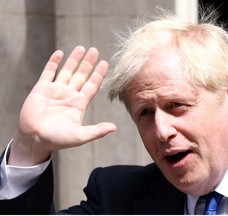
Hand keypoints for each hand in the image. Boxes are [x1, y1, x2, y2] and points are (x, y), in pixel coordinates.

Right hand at [9, 46, 116, 165]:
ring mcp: (55, 90)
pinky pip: (48, 72)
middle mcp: (69, 94)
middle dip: (88, 63)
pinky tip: (60, 53)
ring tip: (81, 48)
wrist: (34, 139)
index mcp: (79, 103)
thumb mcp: (80, 136)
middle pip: (81, 75)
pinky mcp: (41, 88)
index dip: (98, 75)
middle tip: (95, 50)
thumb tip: (114, 128)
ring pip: (67, 71)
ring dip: (74, 60)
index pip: (92, 85)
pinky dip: (53, 62)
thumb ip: (96, 131)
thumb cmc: (57, 140)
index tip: (105, 63)